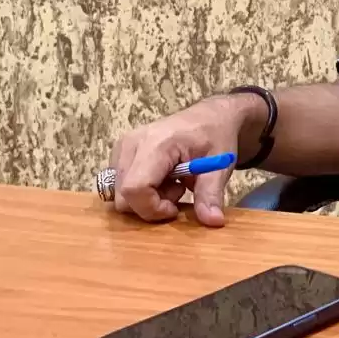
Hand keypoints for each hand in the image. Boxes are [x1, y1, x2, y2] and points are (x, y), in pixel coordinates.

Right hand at [108, 94, 259, 226]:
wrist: (211, 116)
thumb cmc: (215, 136)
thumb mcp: (219, 165)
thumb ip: (211, 194)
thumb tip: (213, 221)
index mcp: (156, 143)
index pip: (135, 188)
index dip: (153, 208)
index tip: (176, 207)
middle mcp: (132, 143)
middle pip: (123, 196)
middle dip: (150, 204)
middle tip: (178, 190)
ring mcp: (123, 147)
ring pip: (119, 193)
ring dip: (145, 198)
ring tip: (172, 182)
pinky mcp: (120, 152)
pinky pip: (120, 185)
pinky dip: (140, 190)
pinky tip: (161, 178)